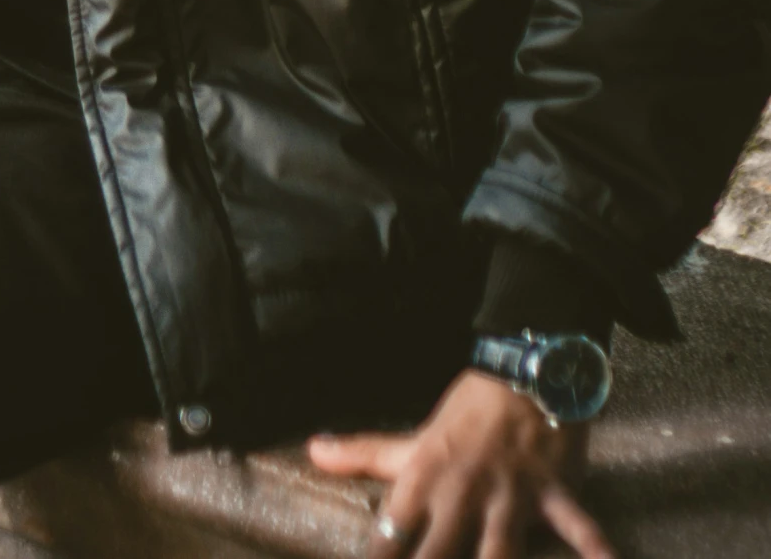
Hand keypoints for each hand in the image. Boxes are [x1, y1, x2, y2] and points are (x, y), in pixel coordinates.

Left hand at [308, 368, 615, 558]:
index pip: (391, 534)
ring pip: (500, 550)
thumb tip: (314, 451)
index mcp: (425, 478)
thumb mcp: (414, 437)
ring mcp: (510, 494)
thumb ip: (364, 452)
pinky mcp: (554, 492)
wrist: (524, 370)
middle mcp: (463, 492)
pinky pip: (578, 527)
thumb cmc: (467, 413)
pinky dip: (596, 548)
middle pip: (439, 552)